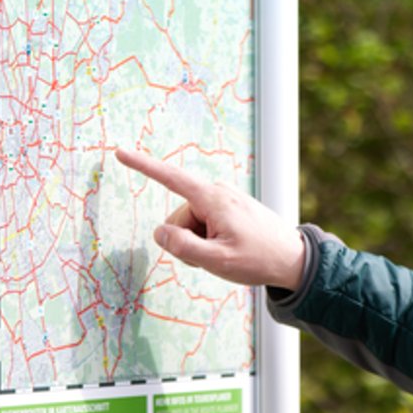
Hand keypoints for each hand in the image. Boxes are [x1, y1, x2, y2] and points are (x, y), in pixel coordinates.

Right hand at [114, 147, 305, 288]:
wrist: (293, 259)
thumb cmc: (259, 259)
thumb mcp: (217, 260)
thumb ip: (183, 247)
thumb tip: (158, 233)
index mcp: (212, 199)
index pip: (169, 178)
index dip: (142, 166)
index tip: (120, 153)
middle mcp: (217, 193)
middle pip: (178, 218)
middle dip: (185, 241)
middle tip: (214, 258)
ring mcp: (224, 200)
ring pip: (190, 225)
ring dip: (199, 244)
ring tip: (226, 254)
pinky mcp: (229, 208)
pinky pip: (204, 225)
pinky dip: (209, 241)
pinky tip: (231, 249)